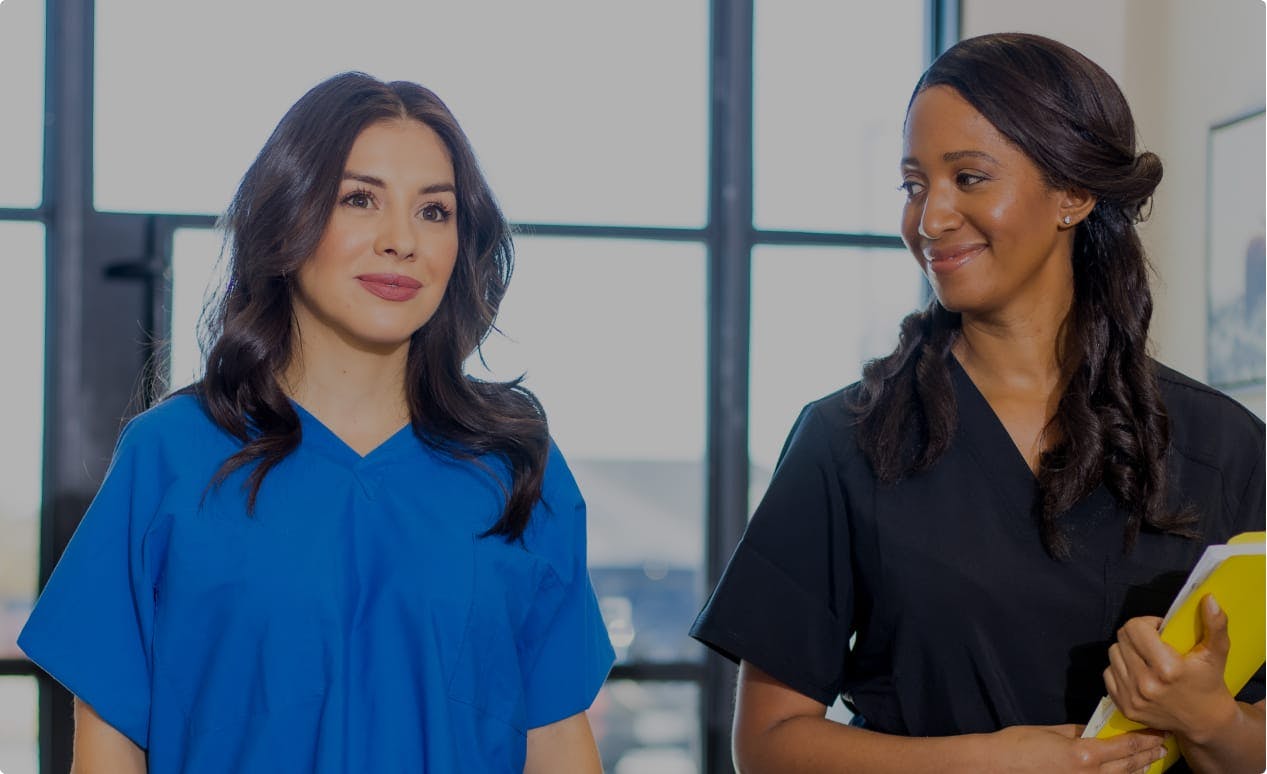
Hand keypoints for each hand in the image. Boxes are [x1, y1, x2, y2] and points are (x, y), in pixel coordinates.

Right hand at [989, 724, 1165, 772]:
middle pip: (1130, 766)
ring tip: (1151, 761)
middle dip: (1148, 755)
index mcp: (1085, 754)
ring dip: (1139, 770)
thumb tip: (1093, 731)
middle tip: (1163, 745)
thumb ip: (1077, 732)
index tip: (1157, 730)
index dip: (1145, 739)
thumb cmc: (1018, 745)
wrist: (996, 766)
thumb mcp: (1051, 732)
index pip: (1126, 747)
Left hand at [1103, 594, 1237, 743]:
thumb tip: (1209, 599)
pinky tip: (1138, 671)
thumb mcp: (1216, 652)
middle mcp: (1146, 684)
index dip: (1147, 623)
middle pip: (1122, 638)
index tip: (1160, 630)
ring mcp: (1132, 697)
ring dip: (1127, 651)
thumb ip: (1215, 625)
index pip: (1134, 628)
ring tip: (1146, 657)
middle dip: (1136, 635)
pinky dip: (1120, 669)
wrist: (1205, 722)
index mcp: (1167, 669)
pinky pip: (1108, 673)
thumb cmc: (1209, 683)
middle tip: (1153, 642)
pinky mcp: (1124, 707)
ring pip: (1113, 654)